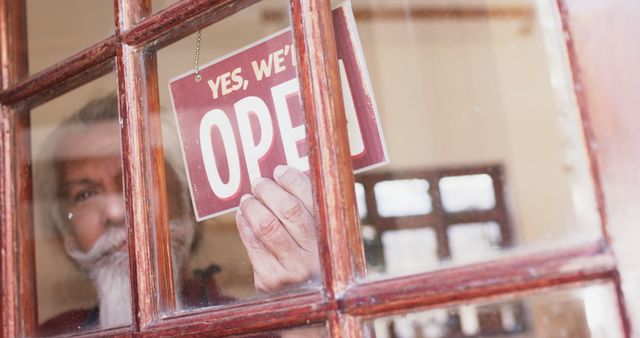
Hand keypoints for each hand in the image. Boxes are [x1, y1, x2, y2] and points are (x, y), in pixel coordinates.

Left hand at [236, 165, 319, 293]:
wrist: (310, 305)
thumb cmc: (316, 261)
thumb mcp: (325, 238)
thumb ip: (312, 209)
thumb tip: (286, 174)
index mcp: (333, 237)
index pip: (312, 198)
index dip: (292, 179)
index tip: (280, 171)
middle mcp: (315, 255)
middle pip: (288, 209)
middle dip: (268, 190)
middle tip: (259, 182)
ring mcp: (292, 270)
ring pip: (266, 225)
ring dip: (252, 206)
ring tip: (248, 198)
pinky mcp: (270, 281)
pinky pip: (252, 244)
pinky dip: (244, 224)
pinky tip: (243, 215)